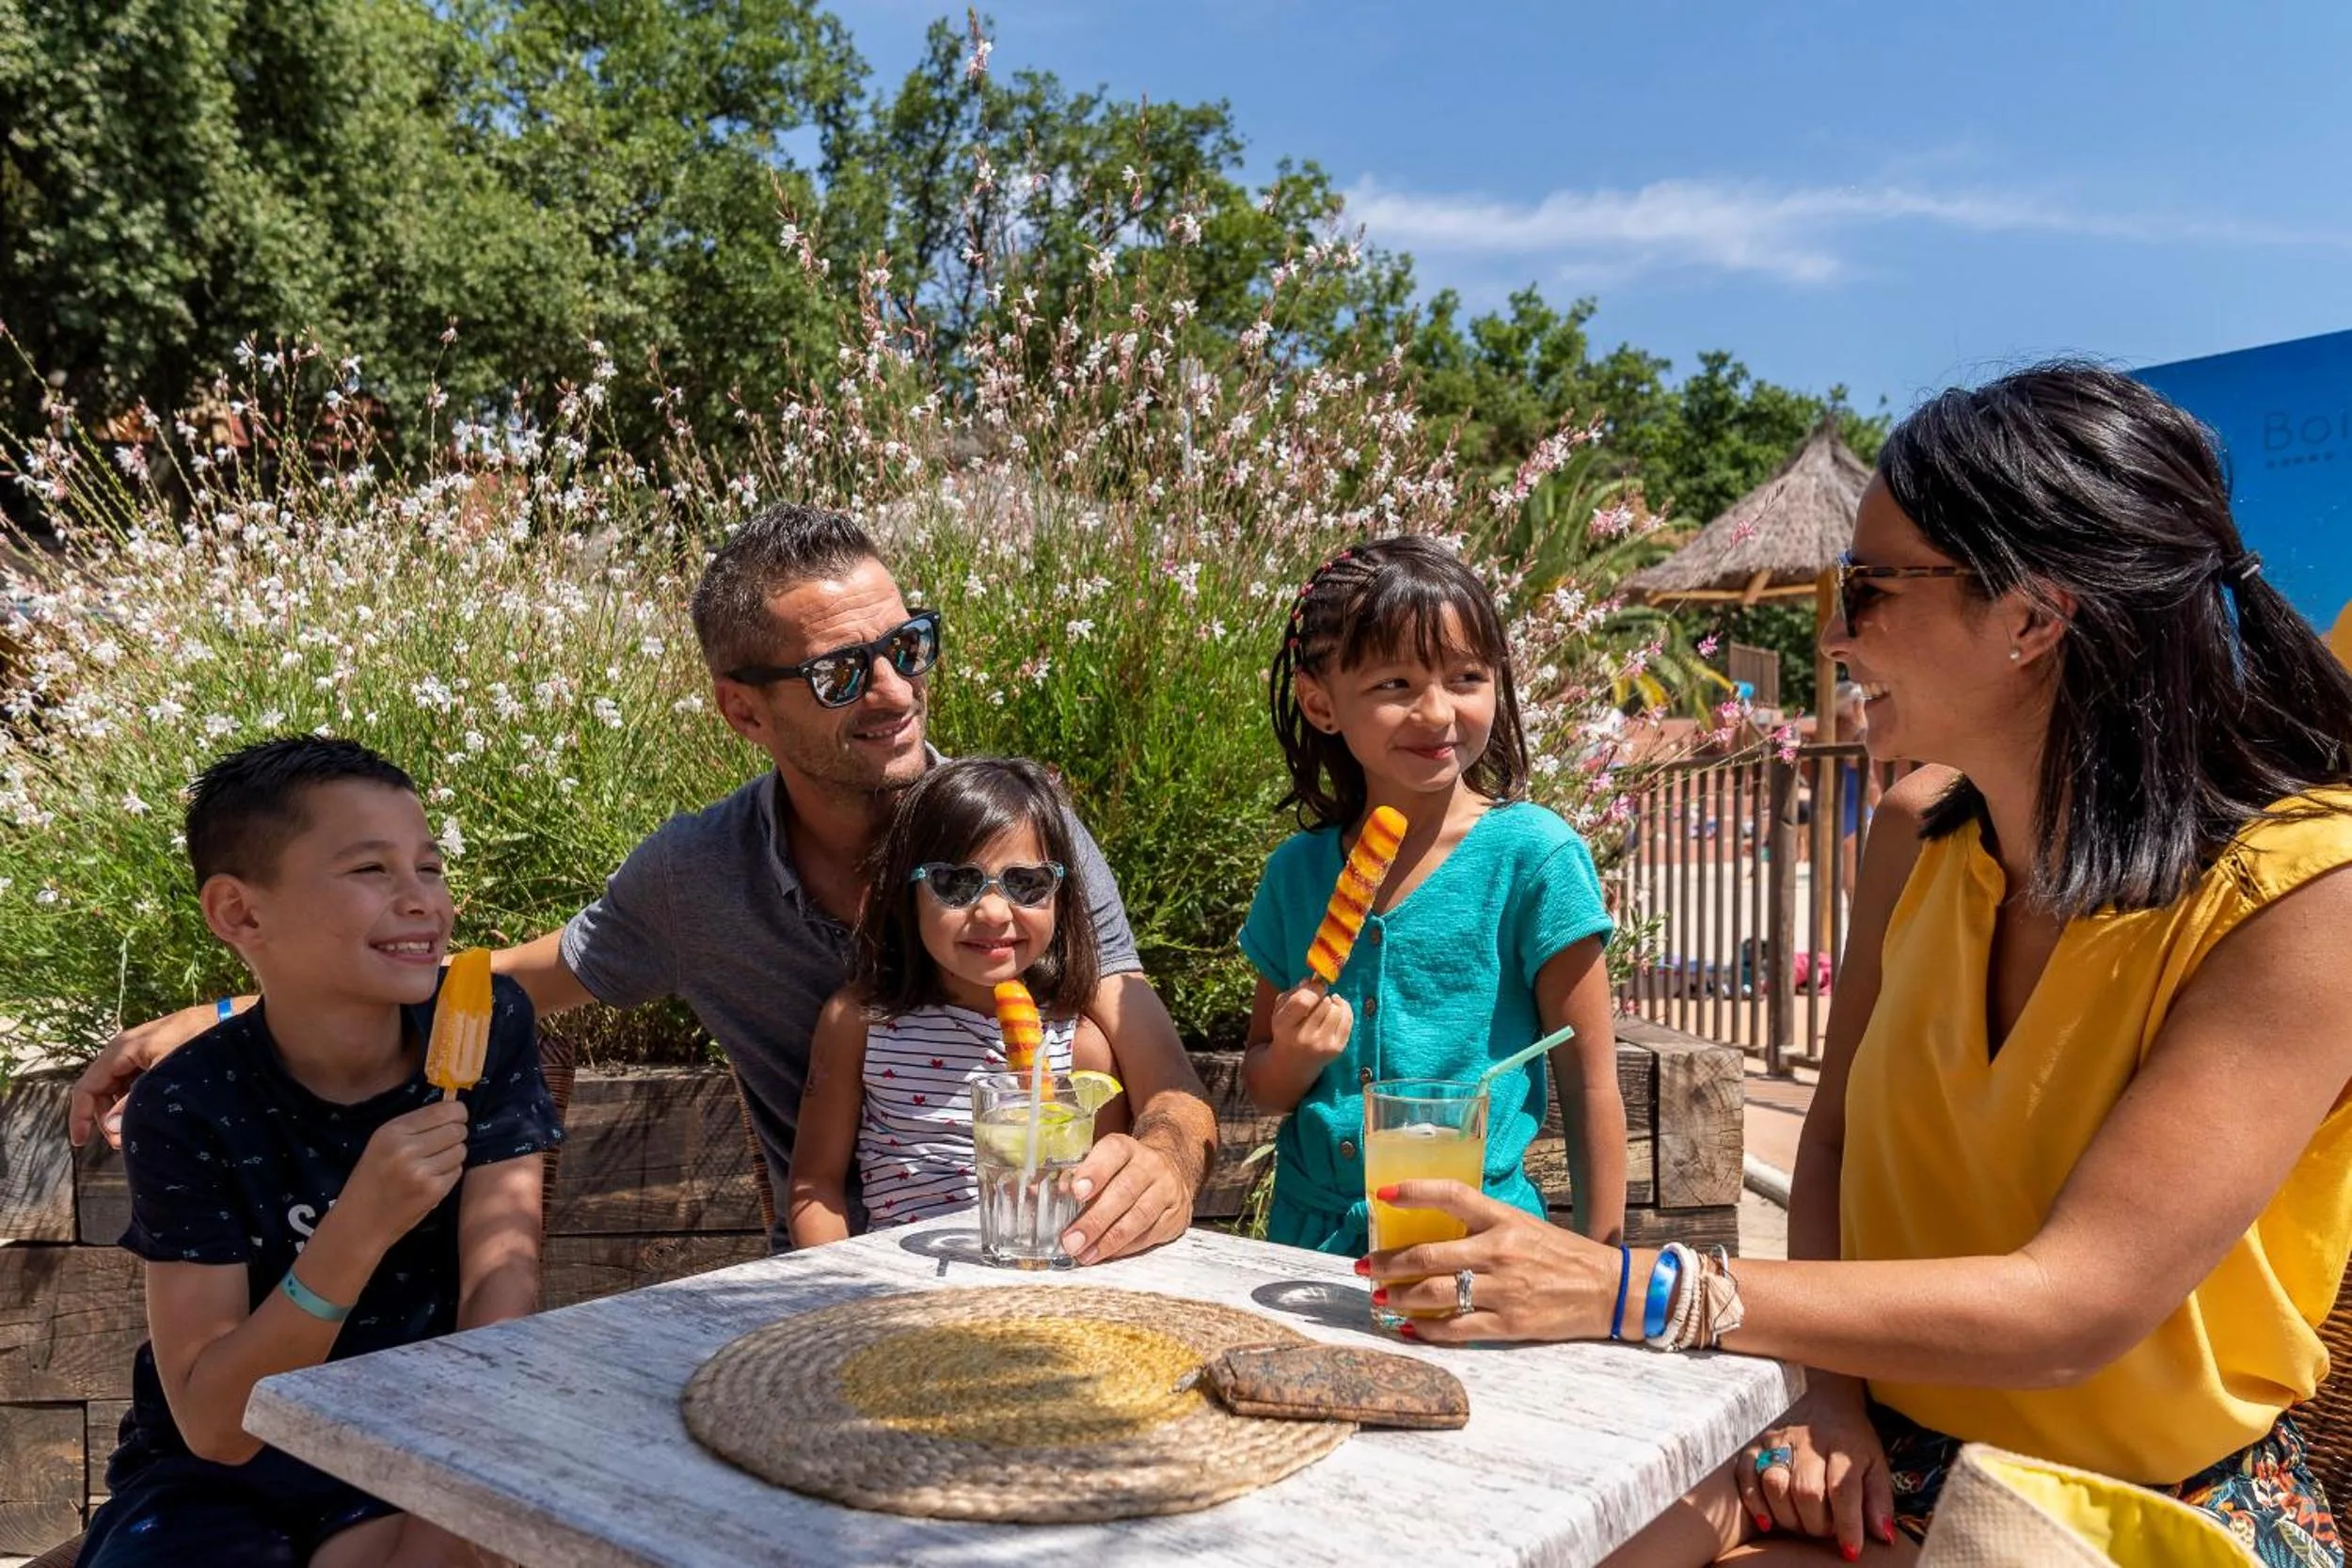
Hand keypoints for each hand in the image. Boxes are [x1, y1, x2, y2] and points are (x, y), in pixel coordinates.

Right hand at [72, 1001, 223, 1147]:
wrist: (234, 1022)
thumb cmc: (200, 1043)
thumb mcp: (166, 1075)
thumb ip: (137, 1100)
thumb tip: (112, 1127)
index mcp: (121, 1049)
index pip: (87, 1086)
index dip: (80, 1116)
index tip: (79, 1142)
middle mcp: (126, 1049)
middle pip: (101, 1090)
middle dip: (107, 1118)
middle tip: (123, 1143)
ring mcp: (142, 1052)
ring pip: (119, 1088)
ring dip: (122, 1111)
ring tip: (138, 1131)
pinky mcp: (158, 1055)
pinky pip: (136, 1082)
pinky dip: (137, 1100)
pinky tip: (151, 1114)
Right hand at [342, 1101, 470, 1244]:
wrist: (358, 1222)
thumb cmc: (371, 1180)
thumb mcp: (382, 1144)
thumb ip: (414, 1127)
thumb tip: (455, 1110)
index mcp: (392, 1131)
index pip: (443, 1111)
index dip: (457, 1113)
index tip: (456, 1118)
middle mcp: (407, 1148)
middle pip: (457, 1130)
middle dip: (456, 1136)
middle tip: (442, 1146)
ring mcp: (421, 1171)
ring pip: (460, 1151)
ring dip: (453, 1156)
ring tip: (432, 1166)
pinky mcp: (433, 1191)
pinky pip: (457, 1171)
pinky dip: (449, 1174)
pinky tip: (431, 1181)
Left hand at [1061, 1134, 1190, 1263]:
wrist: (1171, 1168)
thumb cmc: (1124, 1169)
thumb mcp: (1103, 1161)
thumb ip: (1074, 1175)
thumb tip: (1037, 1192)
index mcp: (1127, 1148)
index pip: (1113, 1153)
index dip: (1095, 1172)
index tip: (1076, 1191)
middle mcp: (1151, 1166)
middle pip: (1125, 1191)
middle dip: (1095, 1219)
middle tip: (1072, 1240)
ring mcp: (1167, 1191)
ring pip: (1140, 1216)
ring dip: (1110, 1240)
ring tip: (1085, 1254)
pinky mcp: (1177, 1215)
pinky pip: (1151, 1234)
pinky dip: (1127, 1247)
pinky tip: (1106, 1254)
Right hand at [1268, 984, 1351, 1064]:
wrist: (1293, 1063)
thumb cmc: (1287, 1029)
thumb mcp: (1280, 1010)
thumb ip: (1293, 992)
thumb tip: (1312, 980)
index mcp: (1284, 1026)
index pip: (1303, 1002)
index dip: (1314, 989)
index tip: (1317, 987)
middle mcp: (1303, 1038)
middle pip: (1324, 1004)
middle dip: (1324, 995)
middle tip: (1320, 997)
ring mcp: (1321, 1045)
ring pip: (1337, 1011)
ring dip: (1334, 1003)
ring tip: (1328, 1005)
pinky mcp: (1336, 1049)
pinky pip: (1347, 1021)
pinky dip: (1345, 1009)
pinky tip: (1337, 1008)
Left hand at [1360, 1180, 1618, 1342]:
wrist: (1608, 1289)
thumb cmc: (1561, 1254)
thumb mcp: (1524, 1224)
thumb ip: (1483, 1224)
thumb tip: (1434, 1226)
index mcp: (1504, 1220)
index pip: (1452, 1195)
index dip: (1415, 1191)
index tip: (1382, 1193)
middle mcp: (1499, 1251)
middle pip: (1429, 1254)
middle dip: (1387, 1261)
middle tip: (1363, 1265)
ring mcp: (1503, 1290)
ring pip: (1435, 1293)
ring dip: (1399, 1297)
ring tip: (1379, 1296)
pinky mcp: (1509, 1324)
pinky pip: (1457, 1328)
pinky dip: (1427, 1330)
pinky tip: (1410, 1327)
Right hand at [1737, 1375, 1897, 1555]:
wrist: (1823, 1400)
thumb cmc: (1852, 1442)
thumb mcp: (1875, 1464)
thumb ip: (1879, 1499)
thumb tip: (1883, 1536)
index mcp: (1843, 1445)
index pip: (1843, 1489)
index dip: (1847, 1524)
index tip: (1851, 1551)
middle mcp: (1807, 1440)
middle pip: (1805, 1490)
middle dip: (1816, 1524)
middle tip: (1825, 1532)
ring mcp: (1777, 1440)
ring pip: (1774, 1484)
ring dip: (1788, 1517)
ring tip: (1803, 1525)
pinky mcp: (1755, 1445)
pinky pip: (1746, 1476)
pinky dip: (1754, 1503)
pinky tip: (1768, 1522)